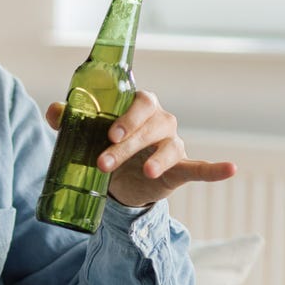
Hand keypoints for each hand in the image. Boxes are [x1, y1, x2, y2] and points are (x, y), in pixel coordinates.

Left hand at [45, 91, 236, 207]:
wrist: (116, 182)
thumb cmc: (104, 147)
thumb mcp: (84, 136)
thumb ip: (69, 121)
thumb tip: (54, 110)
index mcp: (138, 109)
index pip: (141, 102)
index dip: (128, 116)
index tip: (110, 133)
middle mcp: (159, 123)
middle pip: (151, 126)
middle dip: (128, 143)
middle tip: (104, 162)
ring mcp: (171, 145)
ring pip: (168, 146)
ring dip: (156, 159)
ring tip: (145, 172)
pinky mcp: (178, 169)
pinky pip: (199, 167)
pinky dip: (214, 169)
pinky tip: (230, 169)